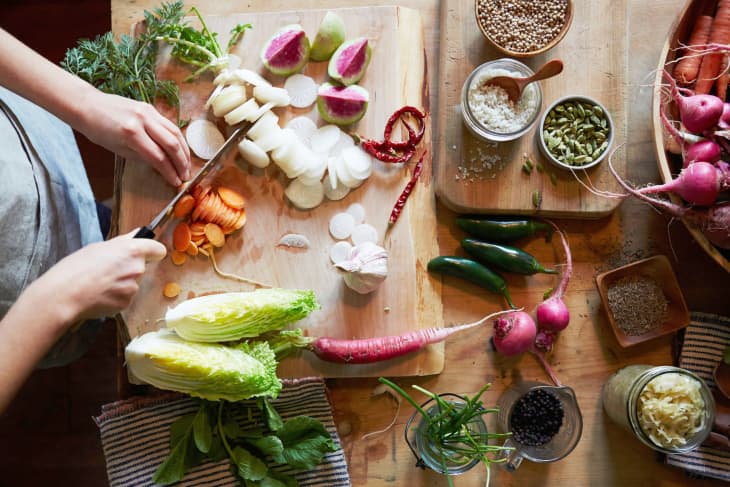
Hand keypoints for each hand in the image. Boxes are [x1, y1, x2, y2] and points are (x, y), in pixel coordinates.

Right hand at [28, 230, 166, 323]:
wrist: (63, 295)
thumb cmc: (75, 268)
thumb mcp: (98, 247)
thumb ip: (123, 242)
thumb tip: (137, 235)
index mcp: (132, 251)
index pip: (158, 250)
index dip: (152, 252)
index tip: (147, 254)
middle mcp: (137, 269)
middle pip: (142, 267)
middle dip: (129, 268)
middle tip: (107, 270)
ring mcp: (133, 288)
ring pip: (132, 284)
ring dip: (121, 284)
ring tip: (99, 283)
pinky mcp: (126, 304)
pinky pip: (124, 298)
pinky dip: (114, 297)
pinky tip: (98, 294)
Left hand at [77, 91, 190, 185]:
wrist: (88, 106)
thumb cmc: (98, 131)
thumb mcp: (119, 150)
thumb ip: (142, 157)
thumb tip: (162, 167)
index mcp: (131, 134)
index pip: (158, 157)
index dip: (170, 172)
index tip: (176, 182)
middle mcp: (143, 121)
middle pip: (172, 144)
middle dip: (182, 163)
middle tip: (186, 175)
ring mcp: (149, 112)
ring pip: (176, 133)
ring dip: (184, 151)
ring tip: (187, 164)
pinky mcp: (151, 108)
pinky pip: (170, 125)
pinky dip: (178, 139)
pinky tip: (180, 149)